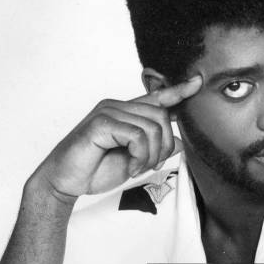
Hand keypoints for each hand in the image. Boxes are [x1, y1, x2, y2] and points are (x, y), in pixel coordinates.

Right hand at [29, 76, 201, 202]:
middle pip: (161, 116)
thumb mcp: (134, 160)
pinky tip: (131, 167)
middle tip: (148, 165)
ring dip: (150, 155)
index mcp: (125, 112)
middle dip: (163, 146)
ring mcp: (108, 111)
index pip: (156, 97)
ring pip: (151, 127)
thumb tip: (178, 141)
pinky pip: (136, 135)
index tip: (198, 82)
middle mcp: (117, 106)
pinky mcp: (100, 122)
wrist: (66, 181)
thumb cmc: (96, 168)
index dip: (178, 91)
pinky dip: (139, 155)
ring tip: (138, 167)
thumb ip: (154, 148)